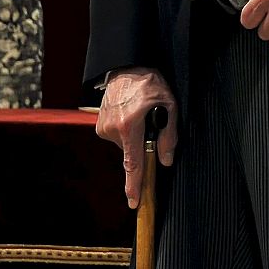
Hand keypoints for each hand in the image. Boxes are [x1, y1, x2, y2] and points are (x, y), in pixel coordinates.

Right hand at [94, 67, 177, 209]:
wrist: (127, 66)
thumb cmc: (150, 83)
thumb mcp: (169, 105)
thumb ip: (169, 135)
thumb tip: (165, 160)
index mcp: (130, 126)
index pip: (133, 163)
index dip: (134, 185)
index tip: (134, 202)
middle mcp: (112, 129)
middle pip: (132, 153)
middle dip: (143, 145)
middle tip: (151, 122)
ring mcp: (103, 127)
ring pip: (125, 145)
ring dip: (134, 136)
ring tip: (139, 113)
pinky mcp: (99, 125)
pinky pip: (117, 137)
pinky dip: (126, 130)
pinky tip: (130, 114)